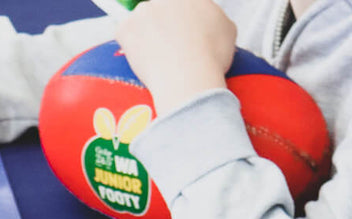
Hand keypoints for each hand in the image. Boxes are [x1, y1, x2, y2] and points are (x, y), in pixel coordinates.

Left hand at [114, 0, 236, 113]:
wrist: (189, 78)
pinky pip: (123, 33)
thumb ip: (215, 19)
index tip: (176, 32)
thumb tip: (210, 21)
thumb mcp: (228, 31)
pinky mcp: (126, 27)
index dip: (177, 20)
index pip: (178, 5)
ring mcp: (144, 11)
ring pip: (141, 19)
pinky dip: (129, 44)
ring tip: (156, 56)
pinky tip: (143, 59)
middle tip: (166, 46)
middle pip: (159, 8)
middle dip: (160, 24)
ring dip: (144, 33)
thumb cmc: (210, 58)